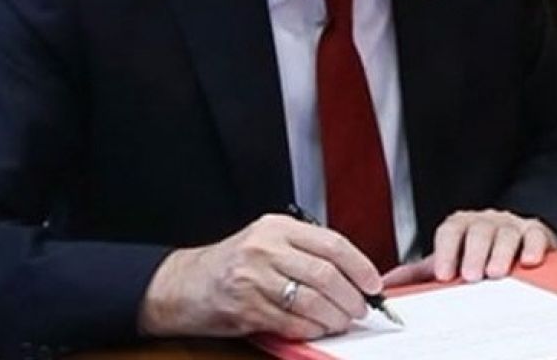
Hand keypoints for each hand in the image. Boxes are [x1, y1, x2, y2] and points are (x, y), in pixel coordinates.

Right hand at [138, 214, 381, 339]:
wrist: (183, 284)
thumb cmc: (231, 264)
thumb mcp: (267, 241)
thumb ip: (305, 250)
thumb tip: (351, 273)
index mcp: (277, 227)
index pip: (332, 243)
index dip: (360, 266)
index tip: (373, 283)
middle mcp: (265, 248)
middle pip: (325, 274)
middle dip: (351, 296)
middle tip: (360, 308)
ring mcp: (253, 278)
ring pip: (311, 300)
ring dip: (334, 316)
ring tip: (342, 321)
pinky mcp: (245, 308)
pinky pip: (290, 322)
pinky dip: (311, 329)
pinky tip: (317, 329)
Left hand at [383, 210, 556, 286]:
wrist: (514, 241)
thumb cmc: (476, 254)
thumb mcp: (448, 261)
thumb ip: (419, 272)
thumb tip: (386, 283)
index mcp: (460, 226)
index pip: (450, 231)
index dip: (446, 251)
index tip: (443, 274)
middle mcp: (485, 221)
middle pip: (478, 231)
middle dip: (474, 253)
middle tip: (471, 276)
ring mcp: (511, 224)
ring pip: (505, 233)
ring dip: (500, 253)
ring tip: (496, 273)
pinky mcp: (535, 231)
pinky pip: (535, 234)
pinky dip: (532, 247)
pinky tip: (528, 261)